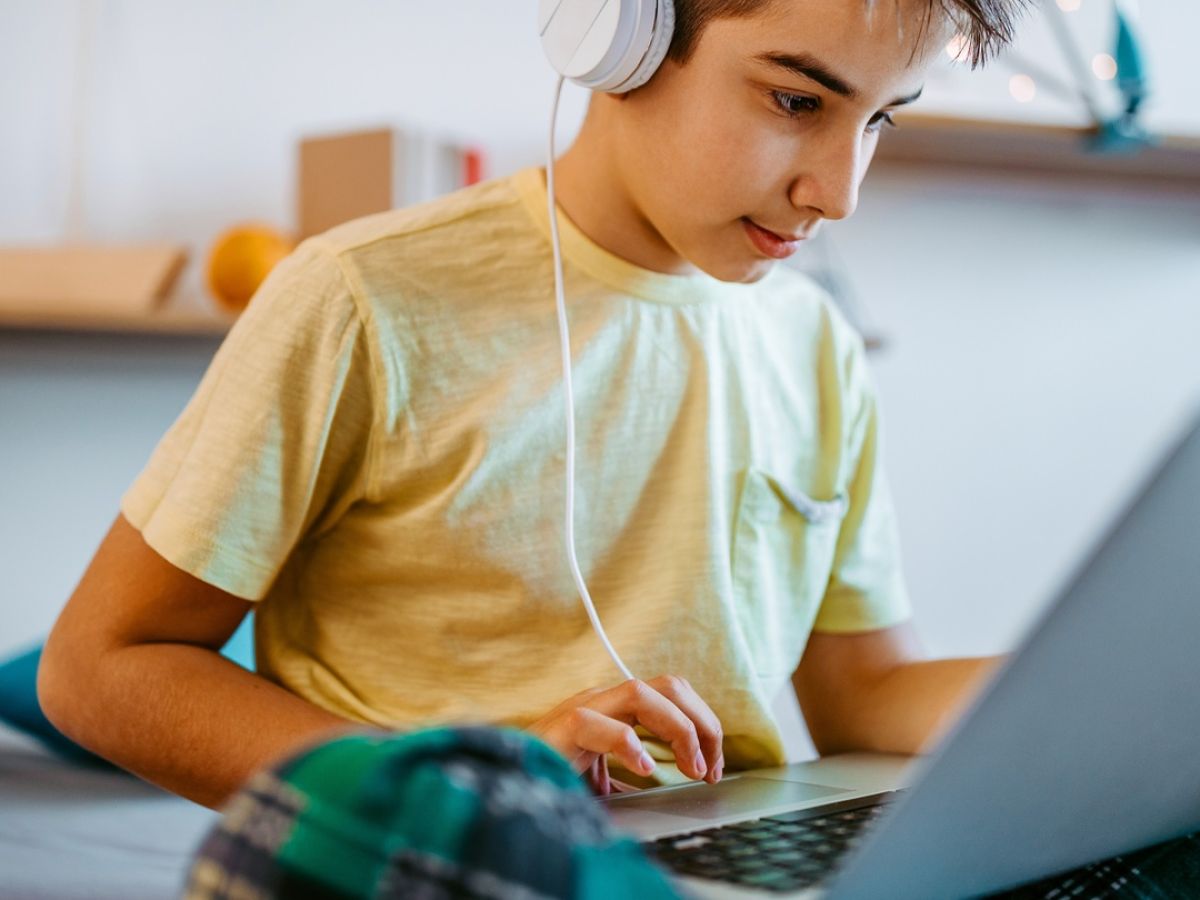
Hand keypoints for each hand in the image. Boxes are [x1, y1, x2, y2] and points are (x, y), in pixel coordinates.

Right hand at [528, 676, 723, 794]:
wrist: (504, 775)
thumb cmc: (550, 773)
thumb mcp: (602, 774)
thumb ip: (630, 773)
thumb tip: (668, 787)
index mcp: (616, 707)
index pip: (674, 694)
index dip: (703, 725)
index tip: (713, 767)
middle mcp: (604, 699)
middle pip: (670, 686)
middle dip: (701, 723)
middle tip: (711, 768)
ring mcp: (583, 708)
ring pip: (642, 694)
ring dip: (678, 730)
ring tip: (690, 769)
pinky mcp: (562, 728)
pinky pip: (597, 724)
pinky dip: (627, 745)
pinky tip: (643, 770)